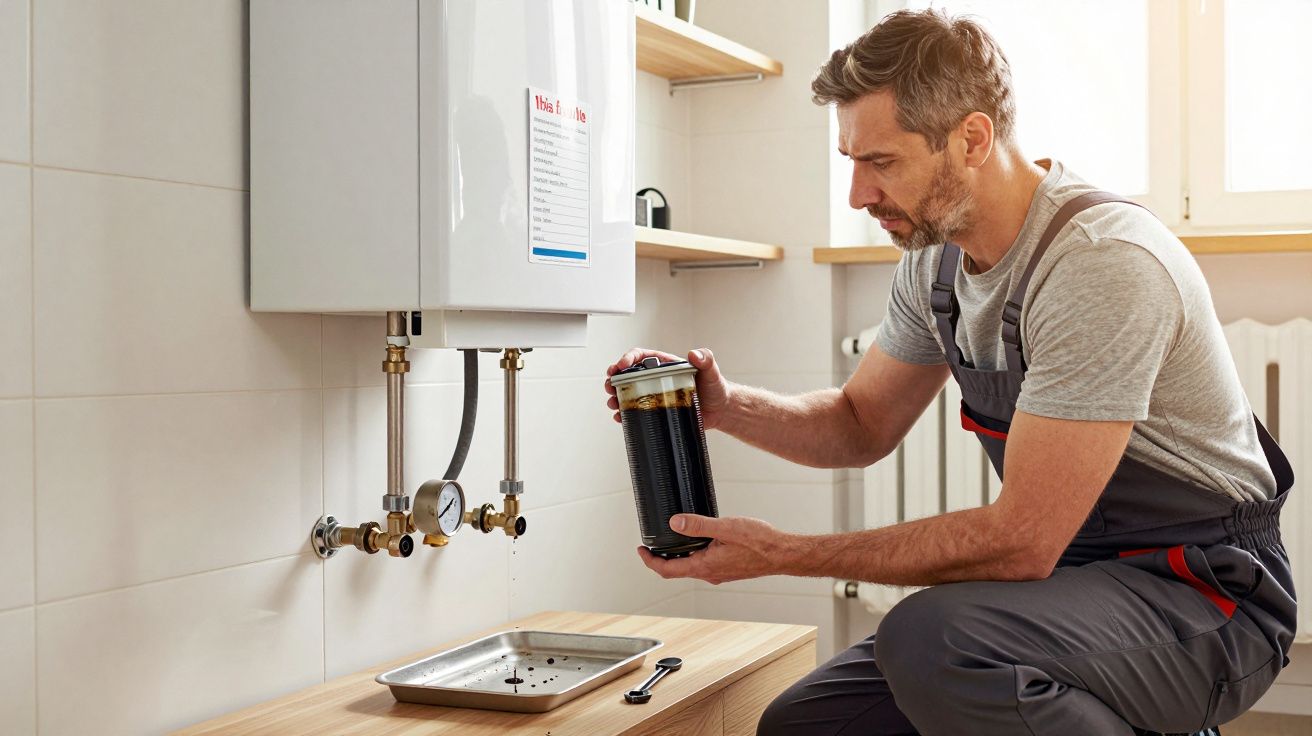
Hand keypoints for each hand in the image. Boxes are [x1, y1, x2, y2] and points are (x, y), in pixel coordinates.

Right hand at [603, 347, 732, 428]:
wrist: (720, 410)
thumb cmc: (715, 388)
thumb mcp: (711, 371)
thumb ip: (706, 359)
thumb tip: (694, 354)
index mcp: (665, 365)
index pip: (641, 356)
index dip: (627, 358)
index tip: (620, 366)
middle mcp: (657, 379)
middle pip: (629, 375)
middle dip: (615, 379)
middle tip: (610, 385)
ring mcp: (655, 395)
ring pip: (629, 393)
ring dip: (616, 396)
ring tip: (613, 403)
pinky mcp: (656, 410)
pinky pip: (636, 410)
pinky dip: (625, 414)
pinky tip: (620, 417)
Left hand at [637, 514, 789, 584]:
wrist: (782, 554)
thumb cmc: (760, 542)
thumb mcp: (725, 527)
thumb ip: (698, 525)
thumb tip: (674, 523)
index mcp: (705, 566)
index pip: (667, 570)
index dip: (650, 561)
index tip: (641, 550)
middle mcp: (709, 574)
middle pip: (676, 570)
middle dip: (661, 557)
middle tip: (652, 544)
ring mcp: (719, 573)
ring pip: (690, 566)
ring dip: (678, 555)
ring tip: (673, 538)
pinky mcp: (727, 569)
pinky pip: (704, 564)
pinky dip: (693, 554)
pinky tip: (699, 540)